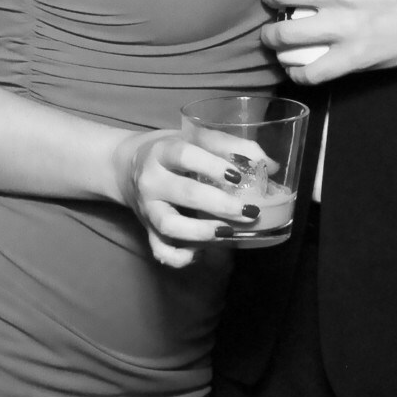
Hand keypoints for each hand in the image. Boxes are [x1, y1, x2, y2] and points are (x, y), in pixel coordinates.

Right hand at [112, 129, 264, 267]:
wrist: (126, 168)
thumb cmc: (172, 152)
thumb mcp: (193, 139)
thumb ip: (230, 146)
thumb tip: (270, 165)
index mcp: (163, 151)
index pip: (185, 155)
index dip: (212, 166)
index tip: (238, 177)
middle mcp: (151, 180)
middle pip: (185, 193)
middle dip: (220, 205)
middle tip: (250, 212)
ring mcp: (148, 208)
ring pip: (169, 225)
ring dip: (202, 232)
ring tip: (229, 233)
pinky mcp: (147, 230)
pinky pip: (160, 250)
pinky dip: (179, 257)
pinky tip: (200, 254)